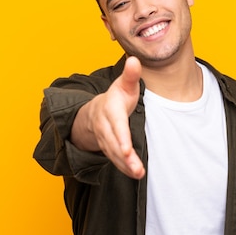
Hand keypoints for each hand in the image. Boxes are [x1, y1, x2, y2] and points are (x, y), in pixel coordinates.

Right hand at [71, 56, 145, 178]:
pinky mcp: (108, 147)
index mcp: (110, 110)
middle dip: (125, 158)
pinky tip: (135, 174)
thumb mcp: (123, 85)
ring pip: (113, 154)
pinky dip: (124, 168)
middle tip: (138, 170)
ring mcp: (105, 138)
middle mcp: (105, 126)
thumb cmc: (116, 97)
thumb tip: (135, 60)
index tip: (128, 150)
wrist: (96, 110)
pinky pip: (114, 159)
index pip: (117, 125)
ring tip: (139, 174)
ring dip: (125, 166)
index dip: (122, 138)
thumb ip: (131, 75)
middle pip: (114, 144)